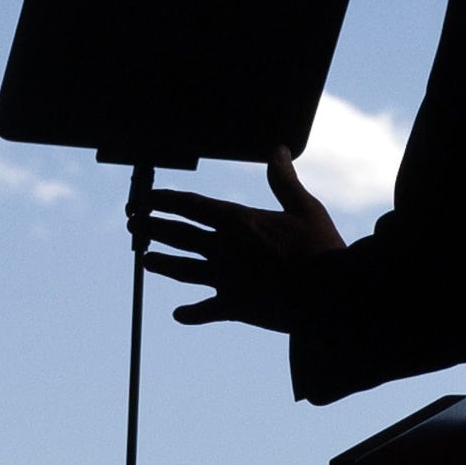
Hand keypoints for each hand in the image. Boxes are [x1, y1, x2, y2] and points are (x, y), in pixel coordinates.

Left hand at [130, 158, 345, 332]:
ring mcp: (226, 279)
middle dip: (153, 227)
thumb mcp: (305, 207)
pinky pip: (205, 311)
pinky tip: (177, 315)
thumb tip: (276, 149)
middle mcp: (224, 248)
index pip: (190, 205)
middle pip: (178, 235)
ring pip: (183, 270)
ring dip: (161, 264)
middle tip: (134, 224)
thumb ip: (283, 180)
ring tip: (144, 260)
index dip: (164, 200)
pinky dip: (191, 314)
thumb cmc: (322, 248)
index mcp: (238, 221)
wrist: (331, 295)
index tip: (146, 198)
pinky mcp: (235, 307)